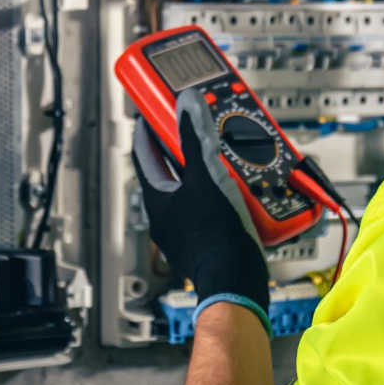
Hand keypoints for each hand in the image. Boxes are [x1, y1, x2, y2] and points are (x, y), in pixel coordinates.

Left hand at [132, 89, 268, 312]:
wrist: (236, 280)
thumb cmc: (215, 234)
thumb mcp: (206, 176)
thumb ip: (196, 137)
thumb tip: (187, 104)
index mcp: (157, 198)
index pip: (143, 155)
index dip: (146, 130)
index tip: (151, 113)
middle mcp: (166, 216)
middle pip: (169, 172)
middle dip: (182, 149)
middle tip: (193, 129)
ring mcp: (184, 230)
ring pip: (191, 190)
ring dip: (204, 171)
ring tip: (222, 155)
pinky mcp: (205, 241)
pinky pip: (208, 207)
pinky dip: (220, 192)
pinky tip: (240, 187)